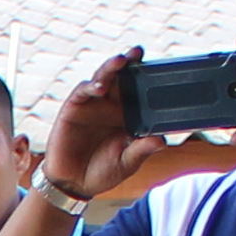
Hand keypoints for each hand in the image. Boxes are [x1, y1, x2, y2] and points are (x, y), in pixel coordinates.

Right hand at [45, 51, 235, 204]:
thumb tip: (162, 140)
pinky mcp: (73, 109)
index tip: (160, 64)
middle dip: (129, 61)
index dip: (146, 75)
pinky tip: (100, 87)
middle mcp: (111, 105)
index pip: (139, 89)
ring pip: (103, 78)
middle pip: (121, 77)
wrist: (74, 184)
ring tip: (120, 60)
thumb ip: (142, 150)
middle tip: (138, 51)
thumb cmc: (103, 172)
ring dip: (111, 67)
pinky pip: (82, 92)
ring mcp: (92, 105)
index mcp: (128, 114)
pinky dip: (91, 86)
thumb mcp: (127, 163)